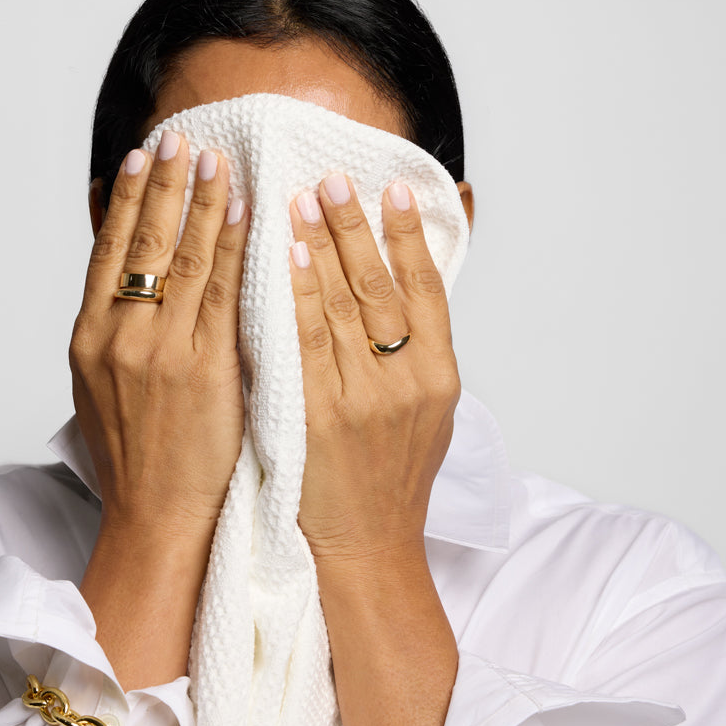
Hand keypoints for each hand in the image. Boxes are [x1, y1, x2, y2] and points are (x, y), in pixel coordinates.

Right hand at [70, 131, 249, 549]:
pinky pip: (225, 293)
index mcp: (89, 337)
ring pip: (184, 258)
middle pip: (143, 241)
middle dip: (164, 184)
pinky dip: (234, 248)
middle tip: (181, 137)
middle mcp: (119, 336)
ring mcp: (161, 351)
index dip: (126, 198)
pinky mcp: (207, 368)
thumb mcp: (101, 386)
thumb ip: (110, 327)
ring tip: (215, 159)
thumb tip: (121, 279)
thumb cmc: (134, 457)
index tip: (142, 157)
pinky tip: (247, 213)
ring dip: (201, 202)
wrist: (155, 518)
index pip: (108, 249)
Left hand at [288, 172, 459, 567]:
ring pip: (342, 306)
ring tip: (301, 199)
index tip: (392, 190)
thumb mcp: (428, 411)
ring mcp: (361, 400)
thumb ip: (420, 348)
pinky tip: (287, 257)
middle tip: (332, 177)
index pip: (427, 289)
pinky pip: (304, 344)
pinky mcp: (316, 418)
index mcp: (439, 376)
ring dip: (322, 247)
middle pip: (381, 286)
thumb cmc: (393, 478)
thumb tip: (410, 282)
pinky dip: (297, 296)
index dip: (409, 236)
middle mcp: (406, 383)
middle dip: (354, 227)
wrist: (367, 548)